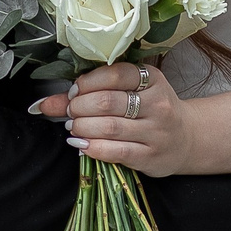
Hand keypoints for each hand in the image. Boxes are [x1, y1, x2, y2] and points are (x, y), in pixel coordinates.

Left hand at [38, 61, 192, 175]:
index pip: (116, 74)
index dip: (88, 83)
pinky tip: (82, 145)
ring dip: (83, 127)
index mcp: (152, 79)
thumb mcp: (129, 92)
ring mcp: (156, 132)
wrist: (186, 138)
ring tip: (75, 126)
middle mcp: (157, 104)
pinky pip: (116, 151)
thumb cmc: (151, 110)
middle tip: (71, 111)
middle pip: (108, 102)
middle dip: (80, 107)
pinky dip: (93, 148)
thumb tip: (43, 103)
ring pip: (109, 128)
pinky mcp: (151, 156)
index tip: (74, 91)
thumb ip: (90, 92)